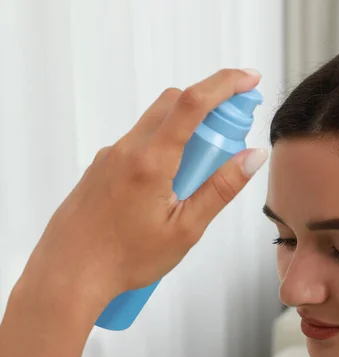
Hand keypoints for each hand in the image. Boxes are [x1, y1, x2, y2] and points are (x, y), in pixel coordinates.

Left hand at [21, 68, 267, 306]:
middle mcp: (127, 149)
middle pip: (174, 103)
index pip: (193, 103)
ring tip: (200, 173)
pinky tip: (169, 187)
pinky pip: (140, 142)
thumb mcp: (186, 229)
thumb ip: (221, 189)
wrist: (67, 276)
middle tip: (234, 129)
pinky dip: (165, 146)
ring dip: (188, 129)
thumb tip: (252, 157)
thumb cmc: (124, 259)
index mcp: (151, 160)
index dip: (226, 83)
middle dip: (210, 104)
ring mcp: (111, 156)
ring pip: (157, 122)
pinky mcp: (103, 167)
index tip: (250, 78)